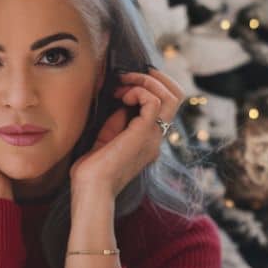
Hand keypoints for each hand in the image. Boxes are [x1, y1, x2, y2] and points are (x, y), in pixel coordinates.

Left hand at [69, 67, 184, 197]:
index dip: (152, 86)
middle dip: (154, 78)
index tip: (126, 83)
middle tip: (128, 76)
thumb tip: (121, 101)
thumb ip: (117, 121)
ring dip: (145, 82)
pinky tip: (122, 96)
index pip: (166, 105)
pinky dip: (139, 91)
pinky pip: (153, 101)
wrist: (91, 191)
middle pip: (176, 97)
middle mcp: (155, 137)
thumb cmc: (92, 170)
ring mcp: (152, 136)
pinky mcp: (143, 135)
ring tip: (123, 87)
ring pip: (170, 96)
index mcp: (148, 139)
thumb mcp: (106, 138)